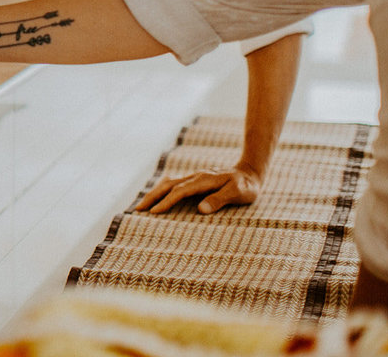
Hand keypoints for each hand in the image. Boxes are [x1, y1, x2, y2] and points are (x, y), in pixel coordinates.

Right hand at [135, 165, 261, 214]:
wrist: (250, 174)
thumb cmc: (246, 186)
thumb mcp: (238, 193)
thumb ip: (219, 199)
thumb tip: (200, 209)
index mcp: (203, 180)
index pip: (180, 191)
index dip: (166, 201)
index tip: (154, 212)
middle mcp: (195, 177)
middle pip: (167, 185)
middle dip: (152, 196)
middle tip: (138, 210)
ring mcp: (193, 178)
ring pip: (167, 184)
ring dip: (153, 194)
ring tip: (141, 206)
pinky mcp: (194, 181)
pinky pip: (173, 185)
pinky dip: (161, 191)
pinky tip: (155, 197)